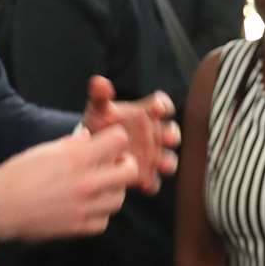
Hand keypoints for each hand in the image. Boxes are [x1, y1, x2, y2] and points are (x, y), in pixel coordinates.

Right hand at [0, 126, 136, 241]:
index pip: (119, 140)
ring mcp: (84, 208)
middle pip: (130, 172)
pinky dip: (100, 213)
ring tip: (100, 186)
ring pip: (119, 198)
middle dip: (125, 165)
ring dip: (113, 190)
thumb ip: (73, 144)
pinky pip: (104, 221)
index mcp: (76, 158)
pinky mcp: (79, 228)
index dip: (116, 139)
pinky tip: (89, 206)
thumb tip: (90, 139)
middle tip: (114, 165)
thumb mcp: (46, 150)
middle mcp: (86, 183)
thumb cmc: (18, 174)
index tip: (110, 143)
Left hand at [81, 75, 179, 194]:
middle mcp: (155, 134)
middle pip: (172, 133)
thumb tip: (98, 81)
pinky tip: (143, 184)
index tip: (157, 108)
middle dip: (172, 135)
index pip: (162, 106)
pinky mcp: (145, 175)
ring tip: (161, 164)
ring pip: (168, 160)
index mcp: (147, 114)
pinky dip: (151, 183)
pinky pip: (154, 181)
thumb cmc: (100, 123)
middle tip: (167, 137)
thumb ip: (100, 95)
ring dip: (167, 162)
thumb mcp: (98, 108)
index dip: (162, 105)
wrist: (92, 149)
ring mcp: (152, 156)